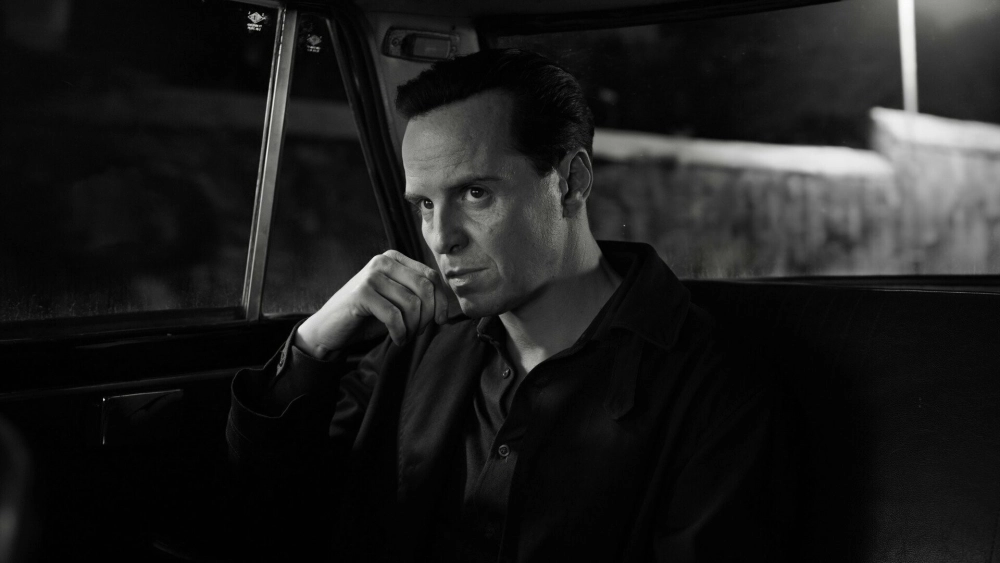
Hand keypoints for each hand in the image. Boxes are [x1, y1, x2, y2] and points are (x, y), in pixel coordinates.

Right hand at [294, 250, 448, 358]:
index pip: (431, 276)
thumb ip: (417, 295)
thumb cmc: (367, 316)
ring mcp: (371, 276)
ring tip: (406, 336)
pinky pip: (395, 316)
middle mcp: (383, 261)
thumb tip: (448, 308)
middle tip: (419, 332)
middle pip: (425, 288)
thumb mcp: (396, 300)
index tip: (440, 321)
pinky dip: (401, 333)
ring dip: (414, 327)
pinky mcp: (362, 294)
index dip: (441, 300)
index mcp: (394, 258)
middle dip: (428, 315)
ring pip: (412, 303)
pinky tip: (397, 339)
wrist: (330, 328)